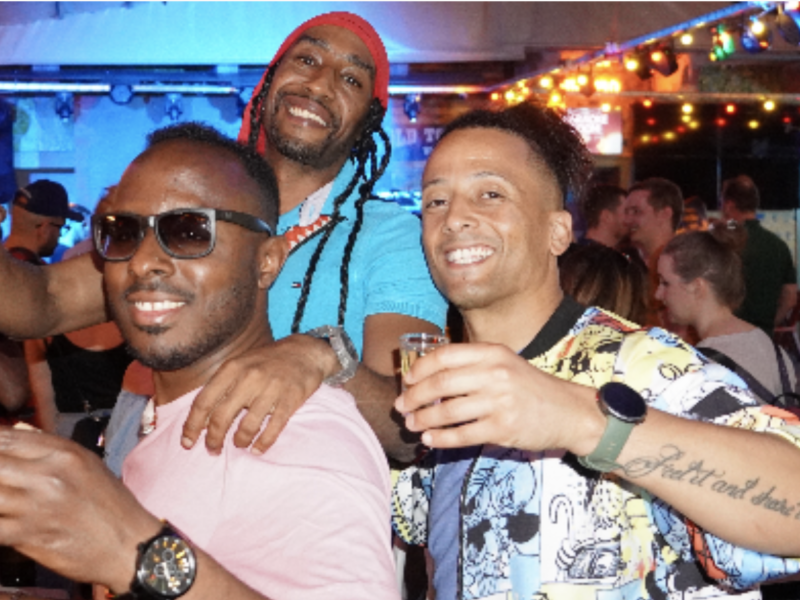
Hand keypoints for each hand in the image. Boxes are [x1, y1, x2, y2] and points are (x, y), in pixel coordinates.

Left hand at [0, 428, 160, 591]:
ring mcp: (36, 505)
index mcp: (64, 454)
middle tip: (3, 482)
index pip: (7, 437)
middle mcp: (48, 475)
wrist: (130, 546)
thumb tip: (16, 430)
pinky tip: (3, 521)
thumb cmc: (112, 506)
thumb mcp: (89, 465)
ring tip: (4, 502)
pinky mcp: (27, 535)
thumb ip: (50, 448)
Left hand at [181, 334, 338, 454]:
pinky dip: (263, 443)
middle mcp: (249, 378)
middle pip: (221, 417)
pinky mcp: (290, 400)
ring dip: (239, 441)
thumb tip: (201, 417)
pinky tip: (257, 449)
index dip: (192, 425)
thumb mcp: (240, 363)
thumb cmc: (267, 361)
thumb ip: (221, 385)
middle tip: (213, 450)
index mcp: (232, 368)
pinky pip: (273, 429)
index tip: (187, 442)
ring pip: (247, 426)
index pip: (204, 401)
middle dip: (213, 439)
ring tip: (239, 445)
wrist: (305, 352)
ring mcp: (270, 389)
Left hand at [394, 342, 602, 454]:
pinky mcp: (502, 428)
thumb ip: (473, 365)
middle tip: (401, 407)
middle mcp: (494, 374)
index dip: (420, 369)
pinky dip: (440, 438)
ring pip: (447, 411)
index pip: (445, 356)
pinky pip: (461, 434)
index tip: (407, 381)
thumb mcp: (505, 364)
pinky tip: (430, 439)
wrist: (568, 411)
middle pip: (440, 383)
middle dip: (414, 397)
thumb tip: (428, 376)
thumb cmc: (529, 387)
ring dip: (423, 420)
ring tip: (412, 425)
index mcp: (492, 353)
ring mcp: (499, 401)